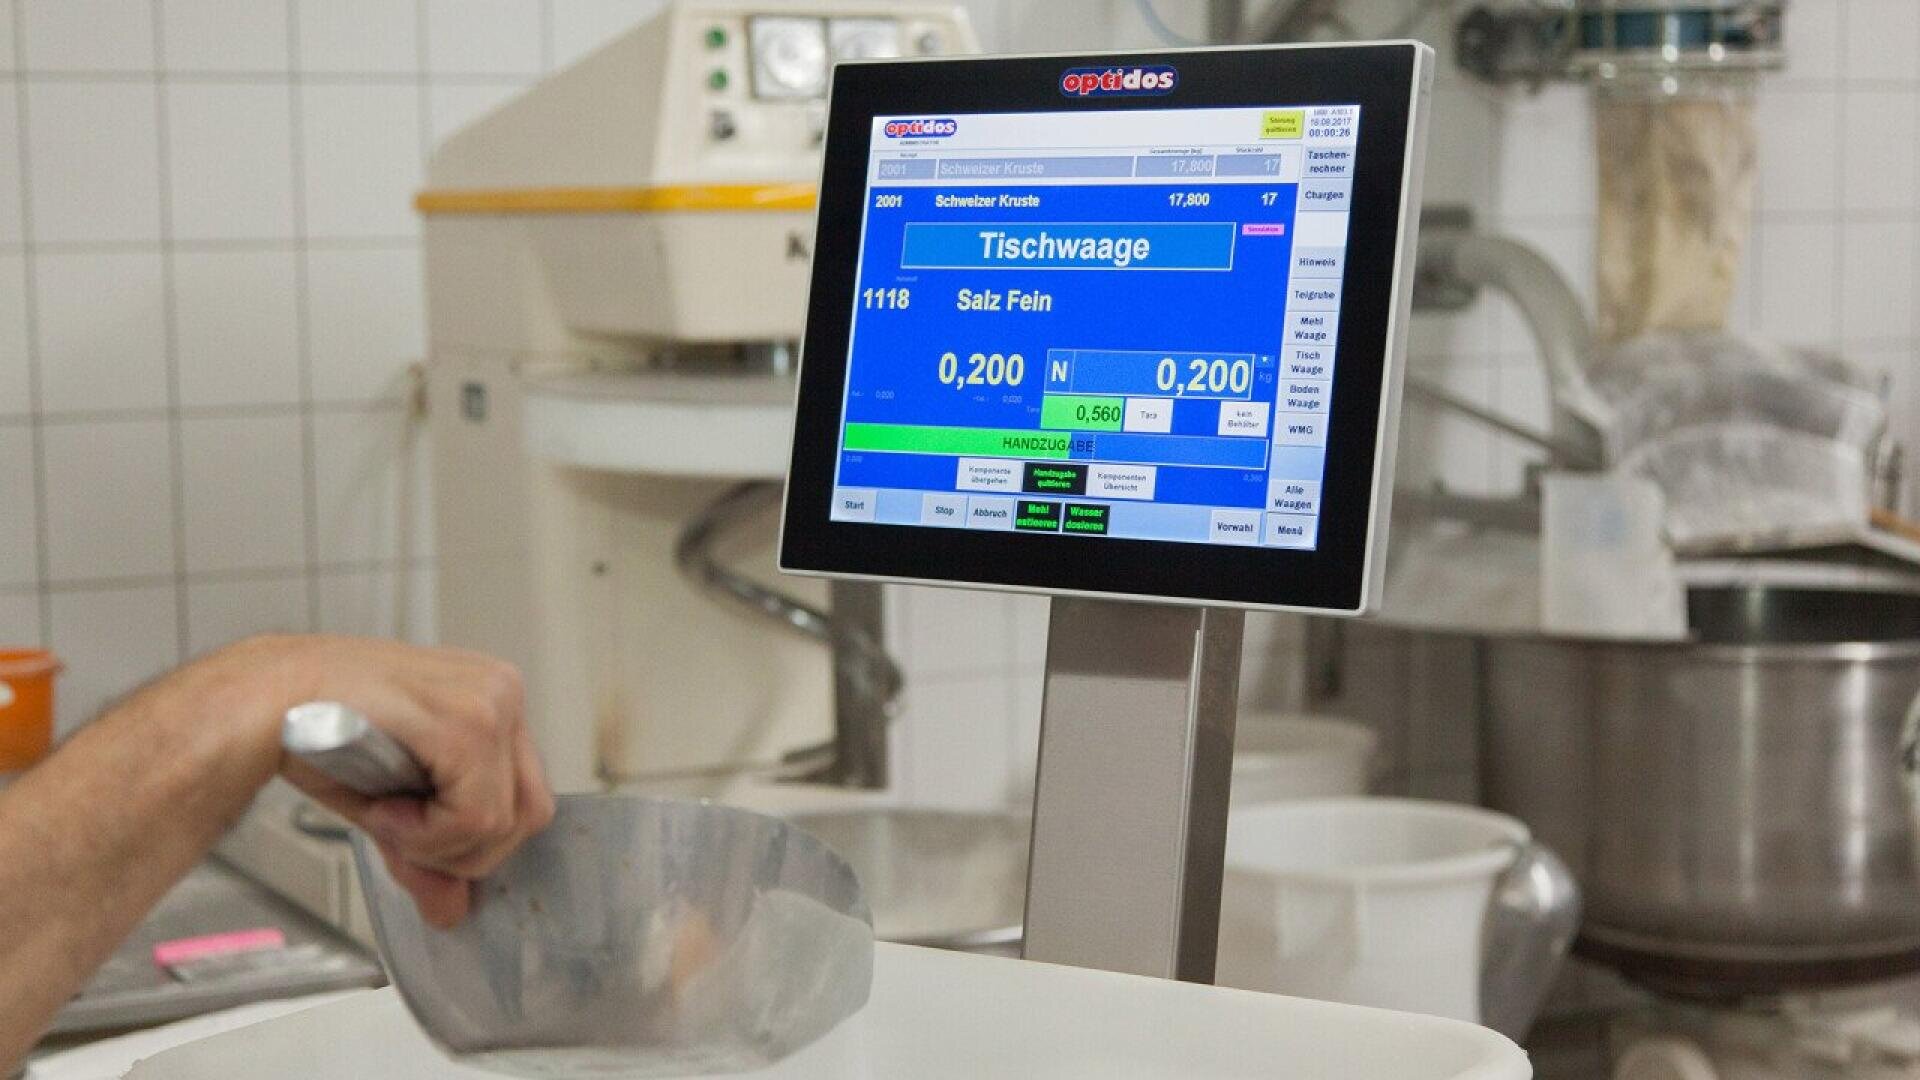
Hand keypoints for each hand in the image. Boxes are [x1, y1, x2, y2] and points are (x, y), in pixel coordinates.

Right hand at [259, 637, 556, 927]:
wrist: (264, 699)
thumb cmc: (317, 731)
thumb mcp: (390, 807)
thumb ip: (432, 855)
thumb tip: (452, 912)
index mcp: (493, 702)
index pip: (525, 798)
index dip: (471, 840)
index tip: (414, 836)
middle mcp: (503, 693)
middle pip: (529, 813)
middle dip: (463, 849)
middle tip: (401, 833)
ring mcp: (491, 703)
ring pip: (505, 821)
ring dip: (439, 843)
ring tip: (388, 815)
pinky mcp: (470, 722)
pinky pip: (476, 816)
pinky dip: (426, 834)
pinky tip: (384, 809)